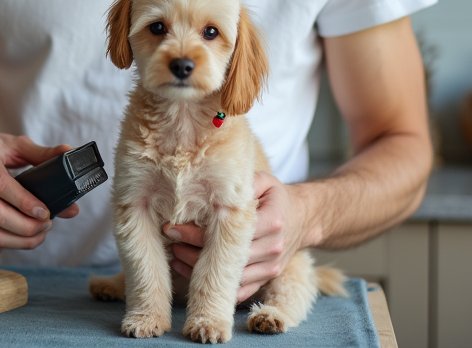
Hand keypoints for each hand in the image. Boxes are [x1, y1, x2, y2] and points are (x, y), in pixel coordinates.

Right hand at [0, 133, 78, 253]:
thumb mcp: (16, 145)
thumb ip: (44, 154)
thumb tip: (70, 156)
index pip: (0, 184)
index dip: (25, 203)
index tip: (46, 212)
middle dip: (26, 227)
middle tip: (47, 225)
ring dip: (19, 240)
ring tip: (39, 234)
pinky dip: (7, 244)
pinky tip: (21, 238)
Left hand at [164, 171, 307, 302]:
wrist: (303, 219)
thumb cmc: (276, 197)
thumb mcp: (264, 181)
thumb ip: (243, 182)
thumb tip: (213, 184)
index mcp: (271, 222)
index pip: (228, 232)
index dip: (197, 231)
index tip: (173, 226)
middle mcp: (272, 248)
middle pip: (226, 257)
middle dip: (192, 250)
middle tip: (169, 240)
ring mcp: (271, 267)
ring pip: (229, 277)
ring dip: (198, 271)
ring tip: (174, 255)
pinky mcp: (266, 279)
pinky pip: (237, 290)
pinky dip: (213, 287)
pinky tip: (190, 275)